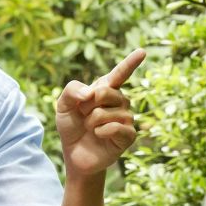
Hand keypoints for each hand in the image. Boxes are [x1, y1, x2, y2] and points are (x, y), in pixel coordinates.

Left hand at [55, 49, 145, 180]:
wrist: (74, 154)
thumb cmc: (71, 126)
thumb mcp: (63, 105)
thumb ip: (72, 90)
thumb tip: (91, 93)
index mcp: (106, 89)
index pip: (120, 73)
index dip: (131, 62)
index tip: (142, 51)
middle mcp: (120, 101)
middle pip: (104, 91)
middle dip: (87, 105)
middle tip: (85, 116)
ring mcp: (126, 118)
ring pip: (107, 112)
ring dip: (92, 122)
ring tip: (91, 128)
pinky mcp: (129, 135)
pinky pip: (116, 127)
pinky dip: (101, 132)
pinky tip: (99, 136)